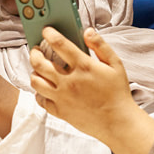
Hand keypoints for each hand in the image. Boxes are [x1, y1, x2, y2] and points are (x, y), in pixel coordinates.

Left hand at [29, 28, 153, 153]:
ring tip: (39, 69)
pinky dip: (39, 92)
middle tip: (37, 50)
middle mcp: (69, 81)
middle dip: (34, 52)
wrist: (118, 122)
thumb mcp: (115, 65)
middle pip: (39, 62)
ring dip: (34, 72)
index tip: (46, 31)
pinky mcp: (60, 111)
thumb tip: (87, 31)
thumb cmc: (118, 93)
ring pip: (35, 81)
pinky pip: (40, 100)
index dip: (49, 34)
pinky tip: (45, 88)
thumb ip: (100, 46)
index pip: (60, 44)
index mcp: (83, 67)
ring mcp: (62, 97)